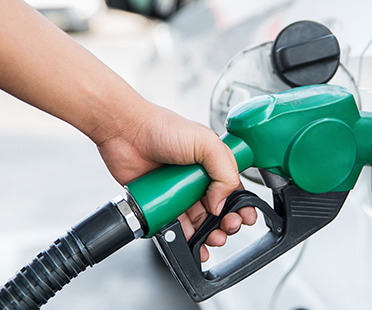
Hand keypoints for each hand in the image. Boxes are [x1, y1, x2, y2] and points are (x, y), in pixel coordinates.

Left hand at [95, 102, 256, 261]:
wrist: (125, 132)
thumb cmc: (162, 128)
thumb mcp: (206, 143)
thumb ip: (225, 172)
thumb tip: (221, 203)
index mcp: (212, 162)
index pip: (234, 188)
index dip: (242, 204)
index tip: (245, 215)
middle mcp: (197, 178)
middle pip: (219, 208)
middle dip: (228, 222)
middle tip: (228, 227)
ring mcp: (179, 192)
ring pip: (200, 221)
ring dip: (210, 234)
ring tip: (213, 238)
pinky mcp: (161, 203)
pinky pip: (176, 226)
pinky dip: (185, 238)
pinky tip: (192, 242)